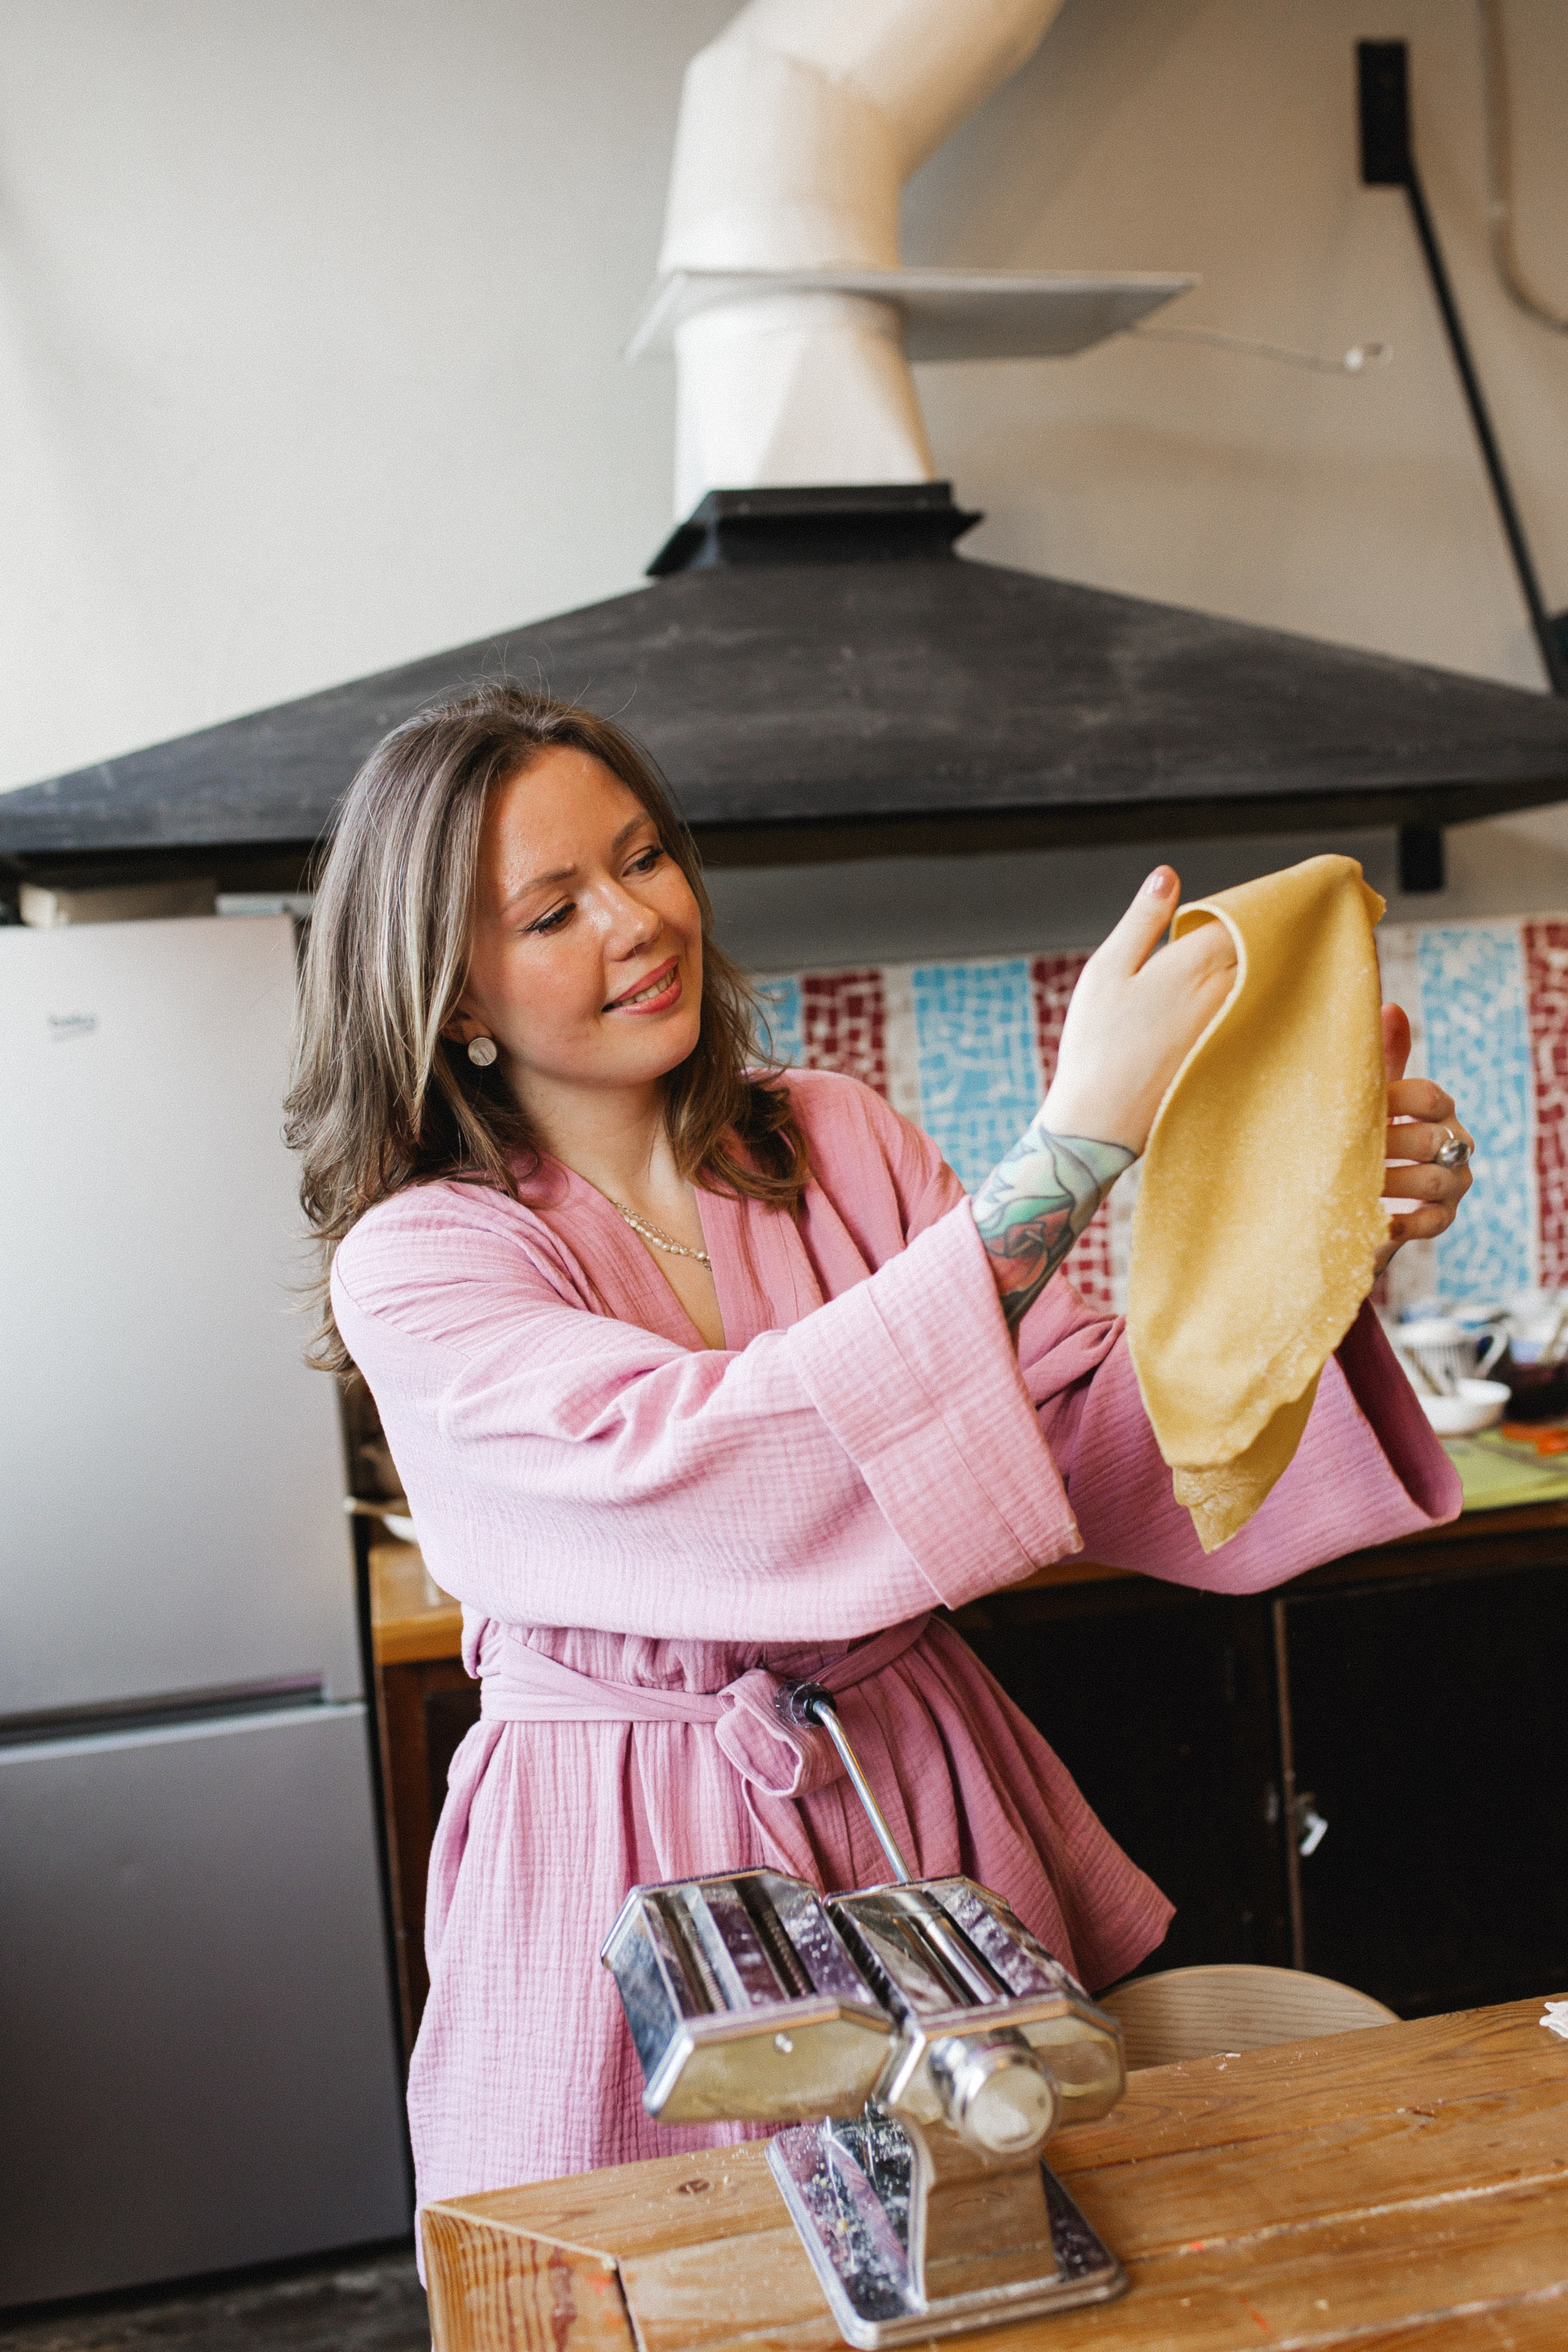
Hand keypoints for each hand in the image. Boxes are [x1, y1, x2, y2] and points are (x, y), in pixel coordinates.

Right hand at [1042, 867, 1236, 1153]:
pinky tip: (1237, 999)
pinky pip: (1257, 1012)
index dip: (1243, 904)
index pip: (1243, 916)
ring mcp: (1235, 1026)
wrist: (1102, 1123)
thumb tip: (1167, 875)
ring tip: (1247, 956)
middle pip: (1263, 945)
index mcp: (1197, 962)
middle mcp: (1227, 993)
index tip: (1237, 900)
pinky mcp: (1234, 1054)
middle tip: (1251, 921)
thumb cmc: (1096, 1044)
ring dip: (1262, 962)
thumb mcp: (1107, 970)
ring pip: (1263, 979)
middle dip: (1260, 930)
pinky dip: (1254, 997)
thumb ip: (1143, 920)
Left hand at [1376, 1003, 1472, 1272]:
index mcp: (1438, 1109)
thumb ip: (1380, 1058)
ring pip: (1432, 1180)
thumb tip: (1389, 1006)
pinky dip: (1404, 1222)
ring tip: (1353, 1183)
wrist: (1356, 1193)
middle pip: (1430, 1139)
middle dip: (1387, 1144)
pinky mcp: (1443, 1218)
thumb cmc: (1364, 1134)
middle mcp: (1454, 1142)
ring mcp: (1453, 1182)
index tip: (1358, 1105)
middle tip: (1343, 1151)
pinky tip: (1376, 1220)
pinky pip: (1433, 1222)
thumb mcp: (1369, 1098)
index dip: (1396, 1098)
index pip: (1430, 1096)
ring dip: (1391, 1181)